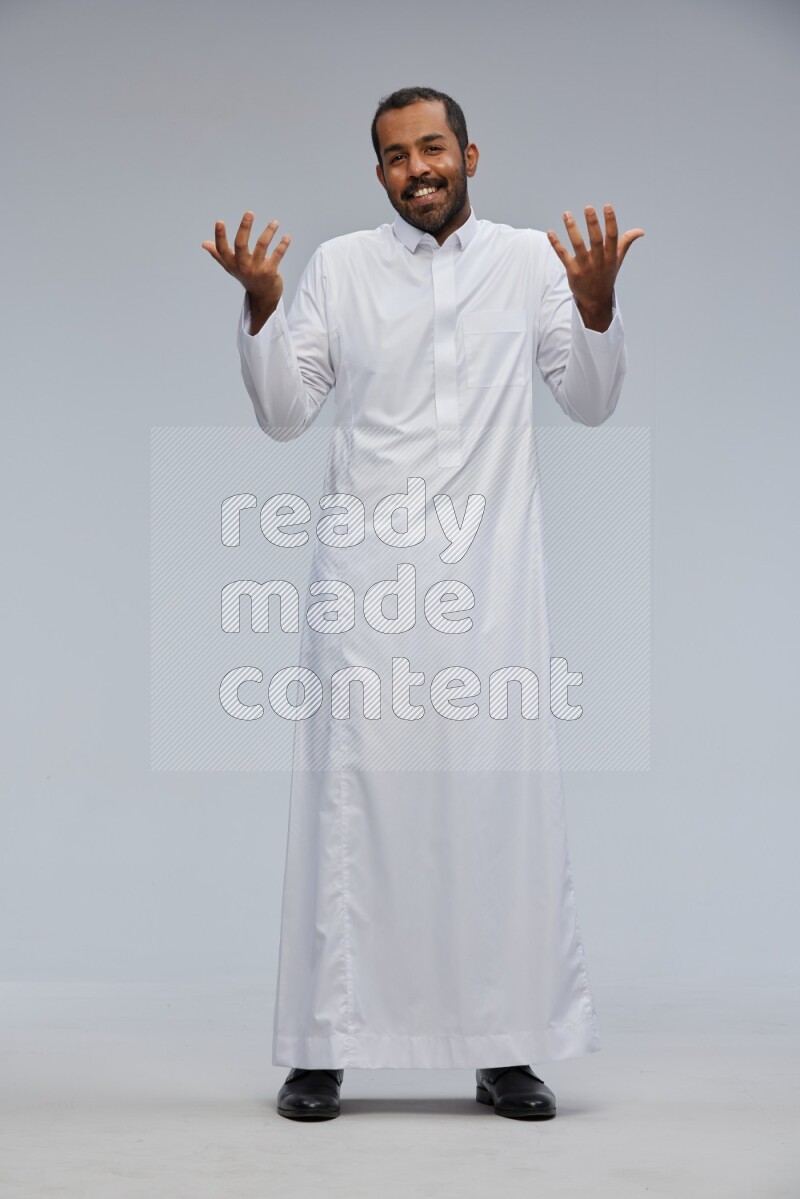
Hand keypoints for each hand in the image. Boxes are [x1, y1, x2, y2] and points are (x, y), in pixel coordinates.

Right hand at [201, 211, 290, 310]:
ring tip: (275, 222)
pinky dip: (283, 245)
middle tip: (249, 212)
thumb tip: (204, 243)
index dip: (220, 236)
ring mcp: (256, 270)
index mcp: (231, 263)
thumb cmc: (246, 277)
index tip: (219, 221)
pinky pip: (277, 255)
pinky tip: (287, 236)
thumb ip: (219, 255)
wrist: (263, 297)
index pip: (222, 249)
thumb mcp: (231, 267)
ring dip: (269, 232)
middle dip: (244, 227)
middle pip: (240, 244)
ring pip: (261, 246)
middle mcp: (242, 267)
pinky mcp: (270, 272)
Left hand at [546, 205, 643, 330]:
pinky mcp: (572, 272)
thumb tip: (640, 231)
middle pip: (596, 240)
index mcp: (610, 256)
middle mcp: (598, 261)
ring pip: (577, 245)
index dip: (611, 221)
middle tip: (588, 207)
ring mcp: (585, 267)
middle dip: (593, 224)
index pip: (612, 237)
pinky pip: (563, 256)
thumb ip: (625, 243)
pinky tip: (550, 232)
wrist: (596, 300)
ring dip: (572, 229)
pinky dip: (556, 244)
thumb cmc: (607, 275)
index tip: (607, 206)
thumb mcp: (617, 260)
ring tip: (567, 214)